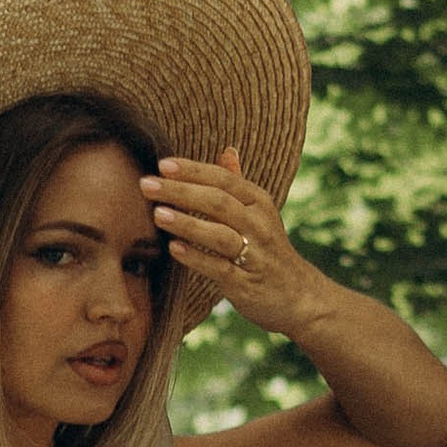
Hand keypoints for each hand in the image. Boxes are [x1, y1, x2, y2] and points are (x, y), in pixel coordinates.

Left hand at [143, 146, 331, 338]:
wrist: (299, 296)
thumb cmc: (269, 250)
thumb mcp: (260, 212)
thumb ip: (239, 182)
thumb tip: (227, 150)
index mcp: (259, 202)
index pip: (223, 179)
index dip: (193, 170)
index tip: (162, 164)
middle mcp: (259, 225)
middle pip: (218, 202)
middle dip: (181, 191)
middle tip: (146, 185)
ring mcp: (255, 255)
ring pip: (219, 234)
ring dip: (187, 223)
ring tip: (158, 214)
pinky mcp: (247, 284)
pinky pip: (220, 269)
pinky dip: (196, 258)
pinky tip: (174, 249)